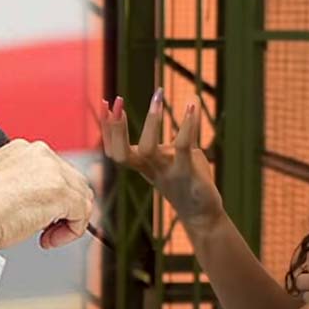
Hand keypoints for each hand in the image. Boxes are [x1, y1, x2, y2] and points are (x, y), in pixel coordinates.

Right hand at [0, 139, 95, 250]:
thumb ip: (19, 184)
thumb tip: (36, 200)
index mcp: (20, 149)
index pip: (53, 170)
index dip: (51, 197)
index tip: (39, 214)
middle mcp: (39, 153)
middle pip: (72, 181)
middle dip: (63, 208)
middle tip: (44, 228)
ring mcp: (52, 171)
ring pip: (81, 197)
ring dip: (67, 221)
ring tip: (45, 235)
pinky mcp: (61, 192)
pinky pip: (82, 214)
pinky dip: (71, 232)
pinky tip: (48, 240)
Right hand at [97, 90, 224, 237]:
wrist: (203, 213)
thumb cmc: (188, 182)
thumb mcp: (179, 155)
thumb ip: (181, 131)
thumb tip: (188, 100)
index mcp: (143, 166)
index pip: (115, 150)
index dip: (106, 129)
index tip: (105, 103)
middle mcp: (151, 170)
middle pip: (122, 154)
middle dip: (115, 128)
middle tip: (118, 100)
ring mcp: (168, 172)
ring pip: (148, 149)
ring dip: (150, 121)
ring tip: (156, 95)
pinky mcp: (189, 173)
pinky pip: (183, 146)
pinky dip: (187, 125)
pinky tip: (192, 105)